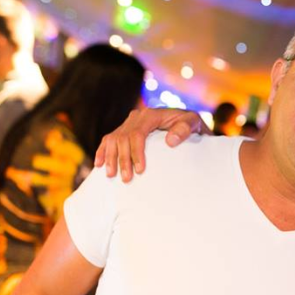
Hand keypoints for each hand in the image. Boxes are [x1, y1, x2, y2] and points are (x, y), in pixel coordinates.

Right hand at [94, 108, 209, 181]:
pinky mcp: (126, 130)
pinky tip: (99, 164)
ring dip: (110, 158)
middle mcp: (137, 116)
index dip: (136, 152)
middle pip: (123, 138)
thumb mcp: (194, 123)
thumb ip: (185, 128)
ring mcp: (130, 123)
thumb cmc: (191, 125)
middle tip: (127, 179)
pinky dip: (103, 151)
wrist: (188, 123)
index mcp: (150, 115)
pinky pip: (109, 139)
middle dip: (123, 160)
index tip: (140, 170)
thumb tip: (170, 141)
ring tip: (112, 175)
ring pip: (113, 140)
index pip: (137, 134)